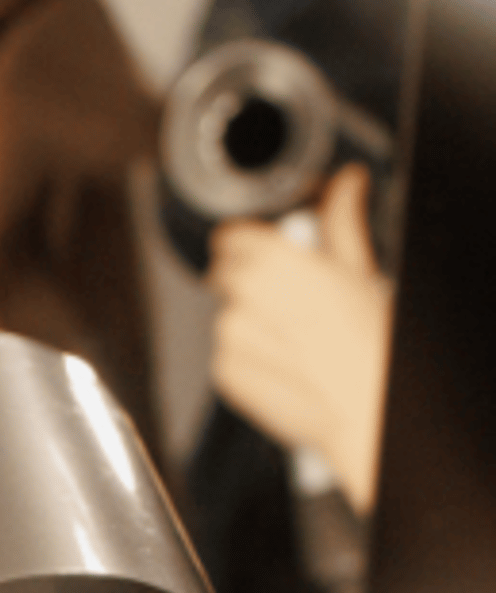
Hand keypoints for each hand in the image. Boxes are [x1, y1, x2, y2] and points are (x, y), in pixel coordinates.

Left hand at [208, 165, 392, 512]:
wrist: (363, 407)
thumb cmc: (368, 343)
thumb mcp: (359, 268)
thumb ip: (341, 221)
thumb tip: (345, 185)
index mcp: (270, 262)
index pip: (230, 237)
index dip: (249, 243)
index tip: (264, 250)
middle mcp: (240, 299)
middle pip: (226, 276)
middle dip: (251, 282)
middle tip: (293, 298)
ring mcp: (228, 340)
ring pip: (229, 318)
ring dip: (253, 323)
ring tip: (299, 338)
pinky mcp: (225, 375)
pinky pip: (227, 357)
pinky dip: (249, 359)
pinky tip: (287, 363)